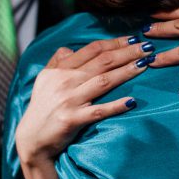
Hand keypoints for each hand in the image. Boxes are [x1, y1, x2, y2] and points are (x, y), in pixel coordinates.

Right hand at [15, 36, 150, 162]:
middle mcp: (65, 81)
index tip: (132, 38)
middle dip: (127, 52)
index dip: (114, 42)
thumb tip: (69, 48)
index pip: (92, 50)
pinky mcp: (73, 119)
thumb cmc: (41, 108)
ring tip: (145, 64)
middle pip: (102, 62)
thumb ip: (56, 61)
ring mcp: (69, 100)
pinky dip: (116, 106)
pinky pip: (99, 111)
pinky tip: (131, 101)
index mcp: (59, 70)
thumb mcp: (44, 80)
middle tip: (147, 47)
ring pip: (104, 81)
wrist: (31, 140)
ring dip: (126, 72)